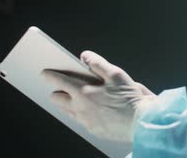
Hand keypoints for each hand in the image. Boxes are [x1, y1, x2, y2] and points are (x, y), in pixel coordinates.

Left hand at [41, 51, 155, 142]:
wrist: (141, 122)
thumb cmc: (130, 98)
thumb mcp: (116, 74)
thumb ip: (98, 63)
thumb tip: (85, 56)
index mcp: (83, 92)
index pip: (59, 81)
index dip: (50, 75)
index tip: (45, 73)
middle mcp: (80, 108)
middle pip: (58, 99)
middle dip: (56, 91)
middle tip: (59, 86)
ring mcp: (86, 121)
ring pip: (67, 111)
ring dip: (66, 103)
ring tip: (70, 97)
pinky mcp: (93, 130)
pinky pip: (79, 121)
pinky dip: (79, 113)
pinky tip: (86, 109)